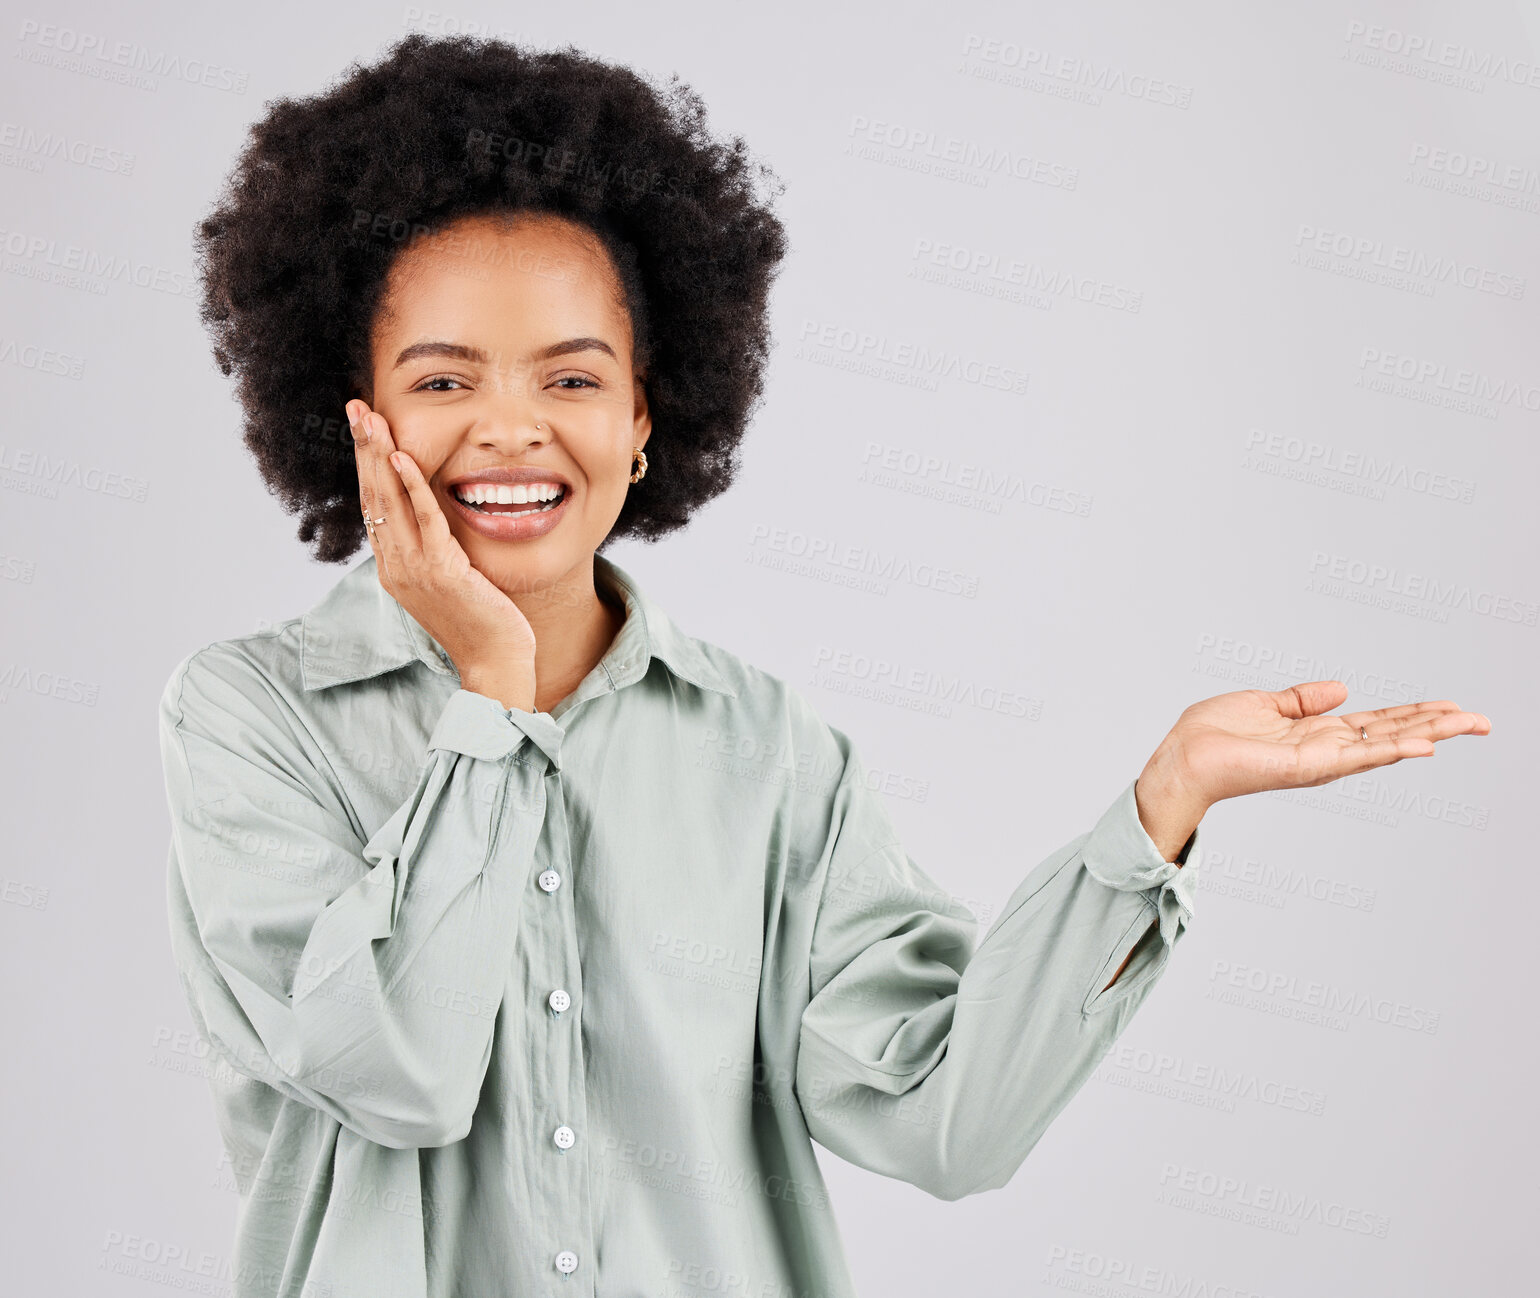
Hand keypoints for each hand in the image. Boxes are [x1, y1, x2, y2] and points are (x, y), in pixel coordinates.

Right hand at [347, 399, 537, 709]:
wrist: (496, 663)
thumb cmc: (483, 623)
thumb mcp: (452, 581)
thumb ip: (438, 551)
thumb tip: (437, 521)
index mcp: (394, 568)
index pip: (374, 506)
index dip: (367, 465)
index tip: (363, 428)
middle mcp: (396, 567)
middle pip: (372, 496)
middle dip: (364, 448)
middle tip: (356, 407)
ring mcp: (414, 569)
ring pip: (389, 501)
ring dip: (379, 454)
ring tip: (370, 417)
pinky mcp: (441, 571)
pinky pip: (423, 519)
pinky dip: (411, 484)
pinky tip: (404, 454)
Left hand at [1140, 680, 1491, 829]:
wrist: (1182, 757)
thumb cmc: (1212, 735)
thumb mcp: (1264, 703)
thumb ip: (1303, 698)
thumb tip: (1342, 688)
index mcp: (1317, 734)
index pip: (1378, 722)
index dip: (1415, 714)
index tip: (1452, 706)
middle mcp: (1326, 750)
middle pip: (1394, 734)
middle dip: (1438, 726)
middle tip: (1483, 719)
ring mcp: (1320, 761)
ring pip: (1386, 745)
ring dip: (1429, 735)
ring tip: (1469, 724)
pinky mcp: (1307, 767)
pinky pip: (1355, 757)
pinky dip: (1390, 751)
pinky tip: (1423, 746)